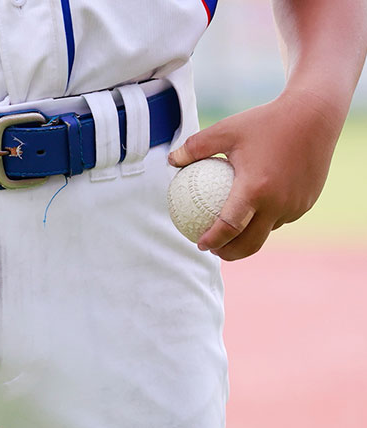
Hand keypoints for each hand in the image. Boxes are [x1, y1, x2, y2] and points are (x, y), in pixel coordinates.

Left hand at [168, 87, 344, 260]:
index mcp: (255, 189)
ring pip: (268, 231)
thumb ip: (195, 147)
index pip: (228, 228)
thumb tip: (172, 160)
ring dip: (249, 236)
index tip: (199, 244)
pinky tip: (255, 211)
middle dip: (229, 254)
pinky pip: (282, 218)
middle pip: (250, 244)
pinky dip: (267, 219)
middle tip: (214, 250)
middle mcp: (277, 203)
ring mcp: (295, 205)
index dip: (212, 241)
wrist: (314, 115)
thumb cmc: (264, 122)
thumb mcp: (225, 130)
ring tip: (232, 232)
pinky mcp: (307, 202)